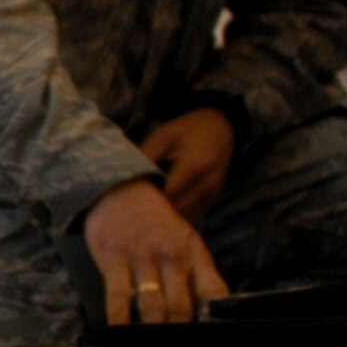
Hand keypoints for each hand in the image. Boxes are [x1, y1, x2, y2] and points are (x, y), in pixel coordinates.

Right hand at [83, 178, 230, 325]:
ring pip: (152, 304)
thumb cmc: (155, 221)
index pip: (213, 292)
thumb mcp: (186, 239)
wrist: (119, 190)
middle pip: (181, 306)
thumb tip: (213, 309)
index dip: (214, 319)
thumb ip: (200, 272)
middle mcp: (171, 256)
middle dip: (180, 333)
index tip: (211, 340)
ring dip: (153, 330)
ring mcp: (142, 258)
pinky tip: (119, 333)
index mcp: (194, 254)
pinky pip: (117, 296)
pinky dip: (119, 318)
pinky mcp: (114, 259)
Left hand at [138, 108, 235, 222]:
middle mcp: (206, 185)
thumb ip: (147, 156)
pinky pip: (193, 216)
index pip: (167, 195)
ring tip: (143, 218)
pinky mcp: (212, 199)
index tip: (128, 206)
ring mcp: (212, 194)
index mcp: (193, 167)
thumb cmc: (189, 129)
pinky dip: (177, 218)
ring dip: (166, 220)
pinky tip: (160, 217)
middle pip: (177, 211)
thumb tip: (125, 174)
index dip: (147, 203)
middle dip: (155, 214)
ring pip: (186, 218)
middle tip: (131, 215)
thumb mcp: (164, 135)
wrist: (222, 127)